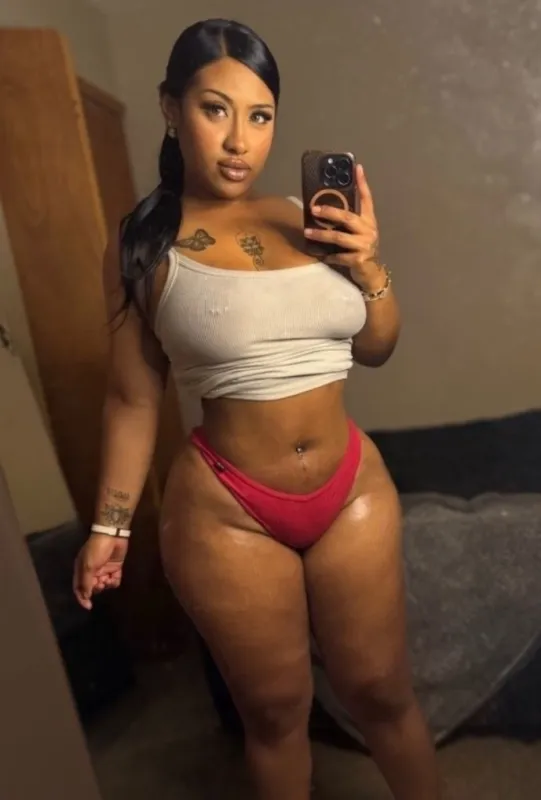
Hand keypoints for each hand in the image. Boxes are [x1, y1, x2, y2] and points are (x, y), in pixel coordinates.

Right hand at [73, 533, 127, 609]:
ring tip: (108, 579)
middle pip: (92, 587)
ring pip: (103, 584)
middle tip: (101, 584)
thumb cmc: (97, 550)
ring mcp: (103, 569)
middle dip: (96, 589)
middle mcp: (91, 571)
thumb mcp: (88, 566)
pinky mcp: (114, 567)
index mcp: (81, 570)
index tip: (88, 606)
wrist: (112, 535)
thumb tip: (85, 596)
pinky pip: (114, 579)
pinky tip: (115, 577)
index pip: (79, 587)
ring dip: (106, 585)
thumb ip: (86, 582)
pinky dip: (114, 581)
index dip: (82, 598)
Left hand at [304, 164, 383, 289]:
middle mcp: (368, 230)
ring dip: (321, 235)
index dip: (362, 183)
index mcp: (369, 221)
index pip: (367, 198)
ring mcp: (364, 245)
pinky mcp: (359, 259)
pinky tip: (321, 255)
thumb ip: (348, 222)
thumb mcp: (359, 233)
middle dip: (329, 212)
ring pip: (339, 237)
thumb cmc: (362, 250)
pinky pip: (339, 256)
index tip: (357, 168)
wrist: (372, 273)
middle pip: (347, 217)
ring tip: (307, 232)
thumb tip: (325, 209)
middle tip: (314, 208)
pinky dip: (329, 256)